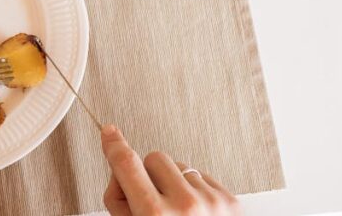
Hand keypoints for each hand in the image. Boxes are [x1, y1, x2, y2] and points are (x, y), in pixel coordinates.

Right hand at [101, 124, 240, 215]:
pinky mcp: (231, 201)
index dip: (114, 145)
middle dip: (148, 173)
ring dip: (174, 183)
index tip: (109, 133)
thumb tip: (120, 173)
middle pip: (154, 158)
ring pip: (180, 166)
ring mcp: (211, 202)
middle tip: (150, 198)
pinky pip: (202, 177)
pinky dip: (195, 190)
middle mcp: (185, 206)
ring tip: (178, 212)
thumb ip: (120, 203)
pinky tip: (195, 213)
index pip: (127, 164)